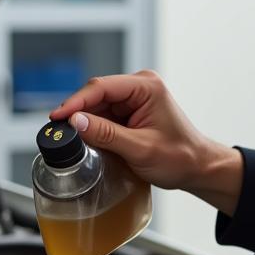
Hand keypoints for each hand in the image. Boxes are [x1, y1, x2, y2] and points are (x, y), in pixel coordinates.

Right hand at [51, 70, 243, 214]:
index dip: (76, 102)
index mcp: (146, 86)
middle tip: (60, 133)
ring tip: (75, 141)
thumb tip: (76, 122)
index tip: (57, 117)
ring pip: (97, 106)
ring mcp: (134, 99)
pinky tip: (88, 141)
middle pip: (96, 95)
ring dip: (86, 123)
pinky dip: (94, 128)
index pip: (101, 87)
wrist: (197, 167)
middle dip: (78, 113)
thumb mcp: (140, 148)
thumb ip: (107, 134)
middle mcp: (139, 87)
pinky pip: (104, 116)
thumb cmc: (180, 157)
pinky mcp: (129, 112)